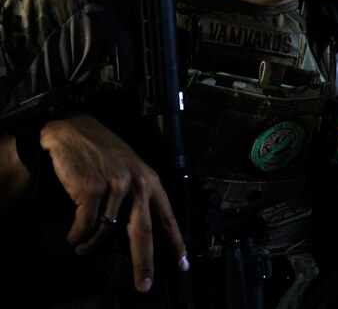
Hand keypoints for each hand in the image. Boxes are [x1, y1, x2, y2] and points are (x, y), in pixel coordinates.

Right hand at [39, 114, 188, 291]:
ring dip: (92, 245)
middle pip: (144, 231)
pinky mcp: (92, 188)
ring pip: (107, 231)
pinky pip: (86, 224)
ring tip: (83, 247)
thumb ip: (138, 198)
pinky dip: (78, 235)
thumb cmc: (103, 154)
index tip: (182, 264)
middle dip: (145, 262)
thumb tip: (141, 232)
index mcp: (150, 182)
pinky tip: (74, 236)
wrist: (74, 133)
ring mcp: (115, 186)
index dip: (175, 243)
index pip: (167, 217)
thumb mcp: (130, 171)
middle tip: (144, 285)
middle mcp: (137, 184)